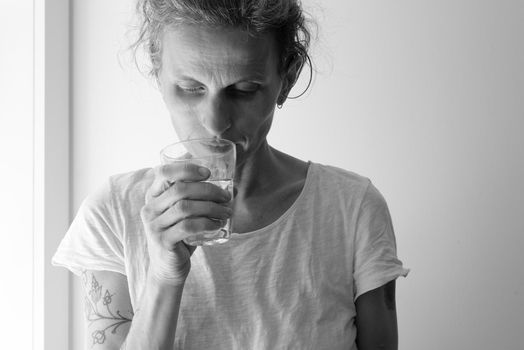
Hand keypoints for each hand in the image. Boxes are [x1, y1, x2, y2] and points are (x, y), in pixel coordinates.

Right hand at [140, 162, 232, 284]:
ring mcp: (154, 226)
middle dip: (208, 190)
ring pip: (185, 207)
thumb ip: (196, 198)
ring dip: (211, 207)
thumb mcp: (183, 214)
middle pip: (180, 189)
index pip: (164, 173)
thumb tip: (229, 187)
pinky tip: (218, 225)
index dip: (186, 169)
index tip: (208, 173)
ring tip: (226, 212)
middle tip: (226, 197)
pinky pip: (188, 227)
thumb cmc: (180, 235)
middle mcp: (150, 208)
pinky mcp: (163, 241)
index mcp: (153, 196)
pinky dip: (206, 223)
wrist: (167, 268)